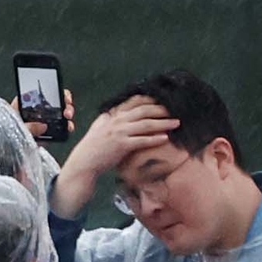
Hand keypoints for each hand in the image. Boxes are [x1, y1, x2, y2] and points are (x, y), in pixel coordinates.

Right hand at [55, 97, 170, 212]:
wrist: (85, 161)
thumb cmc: (93, 146)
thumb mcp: (100, 126)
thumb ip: (110, 118)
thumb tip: (117, 112)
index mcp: (113, 115)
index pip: (134, 102)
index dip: (150, 100)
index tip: (163, 99)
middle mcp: (117, 121)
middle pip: (144, 111)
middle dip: (161, 110)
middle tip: (175, 110)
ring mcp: (119, 133)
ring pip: (145, 125)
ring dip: (163, 123)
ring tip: (176, 123)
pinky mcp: (121, 146)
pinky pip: (142, 141)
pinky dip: (154, 139)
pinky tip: (165, 138)